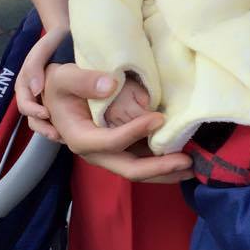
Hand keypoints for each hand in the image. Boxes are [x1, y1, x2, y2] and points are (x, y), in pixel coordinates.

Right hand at [15, 25, 69, 139]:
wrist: (69, 36)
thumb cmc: (52, 41)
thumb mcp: (42, 49)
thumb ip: (36, 66)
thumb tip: (37, 90)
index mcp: (25, 84)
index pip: (25, 103)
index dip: (33, 111)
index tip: (46, 113)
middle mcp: (34, 95)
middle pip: (33, 118)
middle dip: (44, 127)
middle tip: (58, 134)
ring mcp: (47, 99)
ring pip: (46, 121)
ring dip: (54, 129)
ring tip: (66, 137)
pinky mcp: (60, 101)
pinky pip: (59, 117)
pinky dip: (64, 124)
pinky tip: (76, 129)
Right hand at [43, 63, 193, 182]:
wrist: (58, 96)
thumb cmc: (61, 85)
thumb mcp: (64, 78)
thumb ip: (85, 80)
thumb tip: (111, 85)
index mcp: (80, 138)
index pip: (110, 142)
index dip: (134, 132)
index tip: (158, 118)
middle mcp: (96, 153)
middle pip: (129, 168)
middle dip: (159, 168)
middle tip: (186, 161)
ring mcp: (109, 154)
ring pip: (139, 170)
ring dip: (165, 171)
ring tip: (191, 168)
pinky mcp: (120, 149)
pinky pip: (142, 161)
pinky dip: (161, 163)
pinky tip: (182, 160)